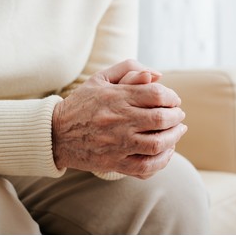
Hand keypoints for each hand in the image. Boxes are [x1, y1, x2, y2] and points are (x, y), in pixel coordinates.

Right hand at [52, 60, 186, 178]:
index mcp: (115, 97)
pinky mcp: (115, 163)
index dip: (171, 96)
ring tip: (177, 131)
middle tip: (178, 115)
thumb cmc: (81, 103)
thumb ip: (128, 69)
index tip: (173, 100)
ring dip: (174, 137)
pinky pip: (146, 166)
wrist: (56, 135)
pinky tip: (166, 151)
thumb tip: (156, 74)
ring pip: (158, 143)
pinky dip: (162, 160)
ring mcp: (117, 144)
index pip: (156, 94)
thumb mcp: (99, 79)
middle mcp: (118, 120)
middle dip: (176, 116)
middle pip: (161, 118)